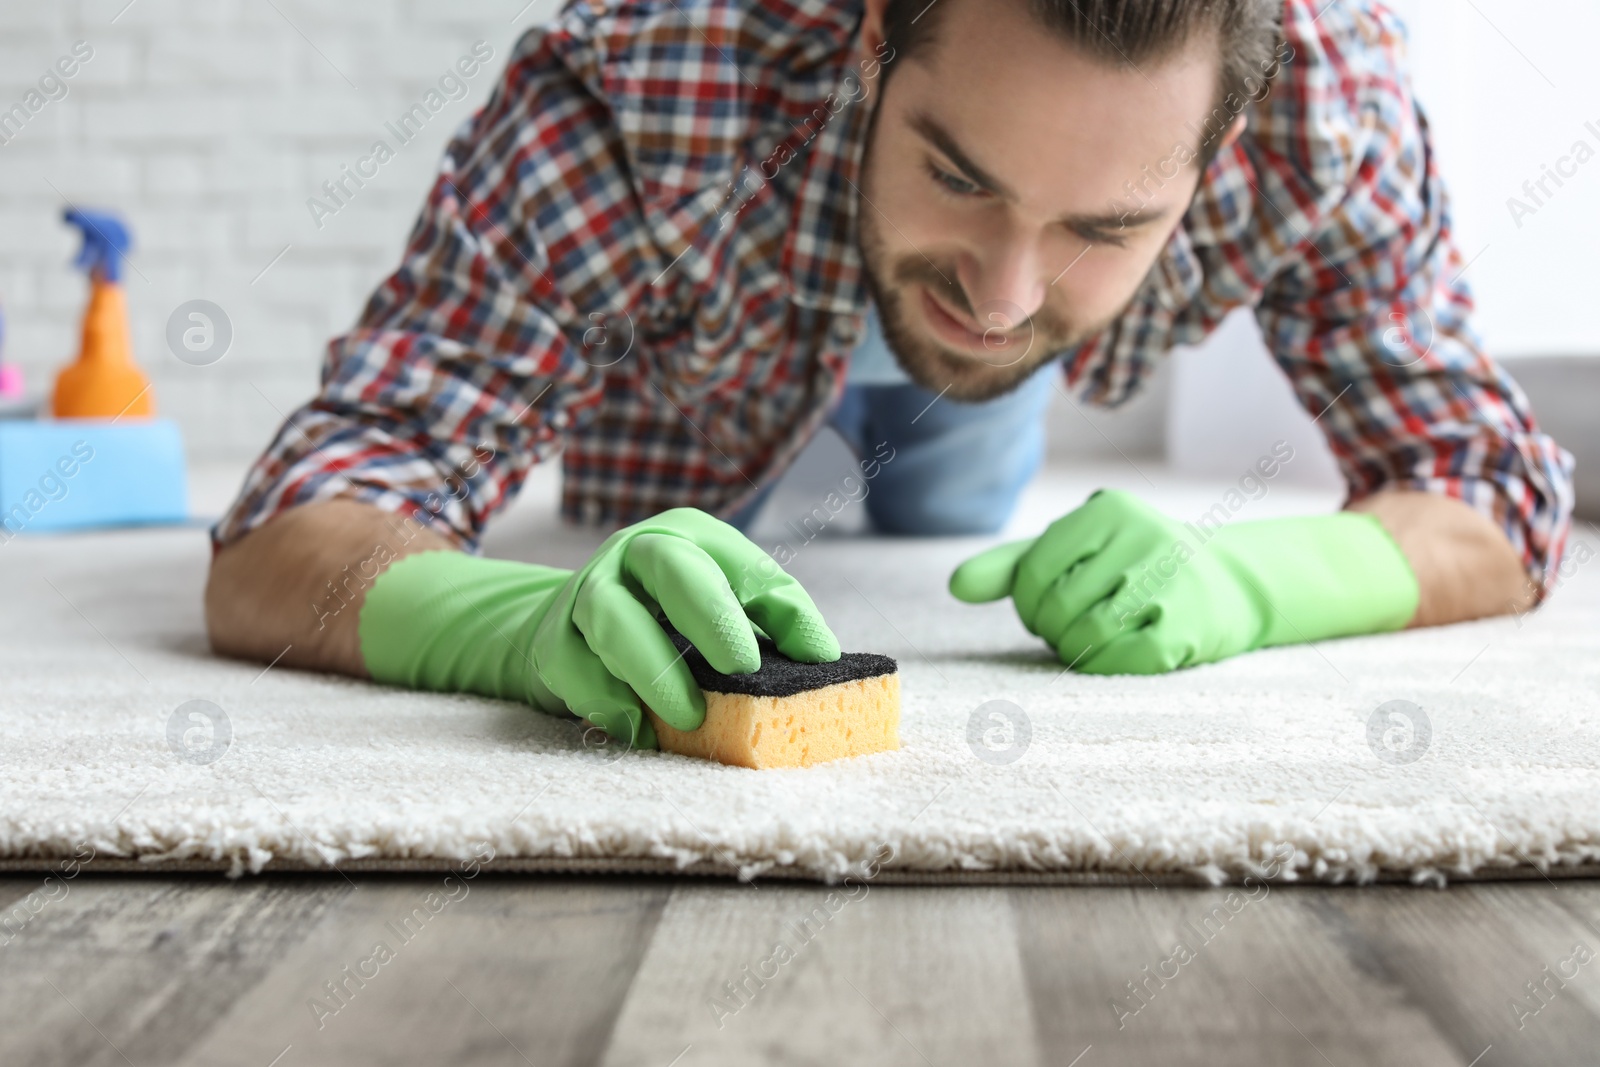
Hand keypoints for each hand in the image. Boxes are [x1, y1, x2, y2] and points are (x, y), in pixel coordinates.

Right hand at [529, 507, 840, 744]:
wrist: (571, 620)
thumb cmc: (667, 614)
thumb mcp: (723, 600)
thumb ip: (771, 618)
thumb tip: (822, 657)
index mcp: (692, 538)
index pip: (748, 567)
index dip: (785, 608)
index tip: (814, 656)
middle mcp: (638, 552)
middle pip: (674, 571)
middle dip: (711, 617)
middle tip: (742, 668)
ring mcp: (589, 591)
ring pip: (613, 618)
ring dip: (653, 670)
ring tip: (688, 718)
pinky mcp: (554, 638)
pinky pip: (575, 669)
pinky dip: (607, 703)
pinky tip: (638, 732)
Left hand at [948, 489, 1416, 673]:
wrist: (1231, 584)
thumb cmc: (1133, 565)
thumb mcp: (1078, 550)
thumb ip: (1013, 565)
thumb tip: (955, 585)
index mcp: (1107, 510)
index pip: (1032, 572)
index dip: (1027, 604)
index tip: (1045, 610)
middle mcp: (1142, 537)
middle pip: (1055, 607)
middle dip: (1051, 629)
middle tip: (1069, 629)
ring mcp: (1169, 583)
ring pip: (1082, 637)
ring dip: (1073, 650)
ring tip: (1088, 640)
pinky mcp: (1185, 630)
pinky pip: (1115, 661)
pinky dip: (1101, 665)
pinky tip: (1115, 654)